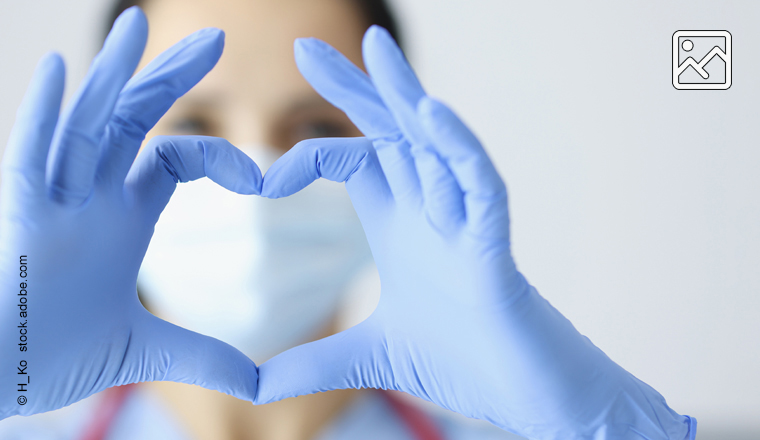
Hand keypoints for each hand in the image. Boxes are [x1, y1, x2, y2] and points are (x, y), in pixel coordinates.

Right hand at [0, 7, 260, 418]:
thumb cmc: (54, 354)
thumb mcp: (144, 351)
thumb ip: (201, 355)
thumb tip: (258, 384)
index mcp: (123, 217)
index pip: (174, 159)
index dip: (219, 157)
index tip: (263, 180)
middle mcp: (90, 199)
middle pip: (133, 121)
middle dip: (170, 77)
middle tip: (213, 36)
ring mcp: (52, 205)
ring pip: (82, 126)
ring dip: (109, 76)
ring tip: (138, 23)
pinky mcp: (16, 224)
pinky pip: (26, 161)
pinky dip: (38, 118)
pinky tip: (56, 72)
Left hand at [255, 26, 695, 438]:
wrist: (519, 398)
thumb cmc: (461, 364)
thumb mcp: (369, 358)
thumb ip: (314, 364)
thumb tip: (253, 388)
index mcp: (401, 229)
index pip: (356, 163)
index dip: (309, 157)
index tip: (261, 180)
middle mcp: (431, 214)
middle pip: (392, 135)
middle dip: (354, 90)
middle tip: (308, 48)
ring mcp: (464, 225)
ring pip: (437, 144)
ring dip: (407, 95)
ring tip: (376, 47)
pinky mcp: (494, 247)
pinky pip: (481, 184)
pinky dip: (458, 148)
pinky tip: (429, 113)